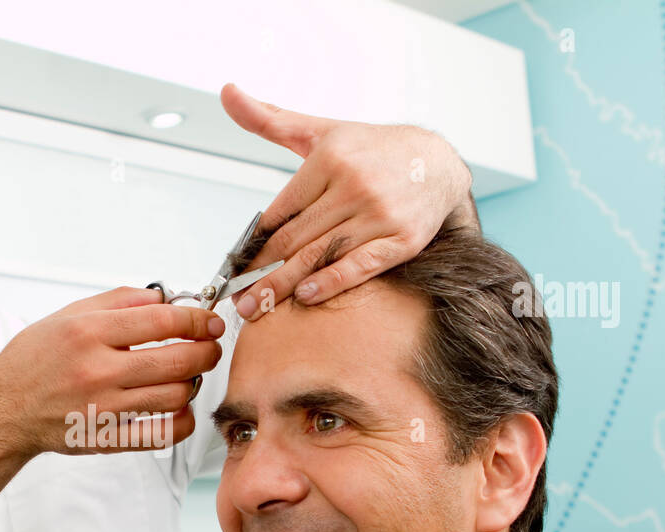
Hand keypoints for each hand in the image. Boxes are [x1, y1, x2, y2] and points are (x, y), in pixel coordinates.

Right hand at [0, 287, 223, 455]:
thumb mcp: (67, 315)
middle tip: (209, 348)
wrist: (2, 409)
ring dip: (192, 383)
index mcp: (89, 332)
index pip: (162, 320)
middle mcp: (98, 369)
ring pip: (175, 396)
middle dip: (206, 351)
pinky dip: (181, 422)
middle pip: (178, 360)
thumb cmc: (33, 361)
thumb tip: (162, 297)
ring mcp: (104, 408)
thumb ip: (118, 302)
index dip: (197, 319)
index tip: (209, 321)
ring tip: (187, 375)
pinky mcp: (106, 439)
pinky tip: (179, 410)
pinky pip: (161, 434)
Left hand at [220, 83, 477, 319]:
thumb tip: (227, 93)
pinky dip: (332, 282)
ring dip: (284, 285)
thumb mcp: (320, 131)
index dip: (252, 242)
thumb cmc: (372, 150)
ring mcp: (380, 214)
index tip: (232, 267)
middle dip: (260, 272)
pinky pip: (361, 265)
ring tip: (255, 307)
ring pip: (321, 255)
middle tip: (234, 297)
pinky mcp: (403, 240)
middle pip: (295, 238)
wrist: (437, 163)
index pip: (280, 210)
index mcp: (330, 159)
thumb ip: (270, 119)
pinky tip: (306, 296)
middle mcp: (355, 185)